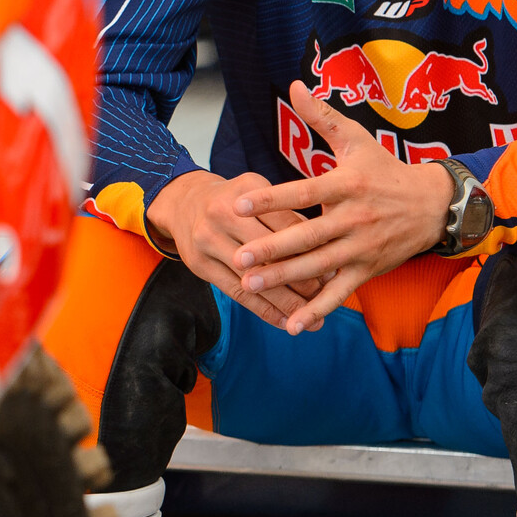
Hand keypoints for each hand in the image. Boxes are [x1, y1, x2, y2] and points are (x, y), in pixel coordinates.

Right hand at [147, 168, 327, 330]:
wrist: (183, 203)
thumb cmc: (234, 201)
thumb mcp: (260, 195)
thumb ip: (288, 218)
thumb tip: (327, 250)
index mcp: (248, 193)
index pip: (287, 225)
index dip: (312, 249)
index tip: (334, 271)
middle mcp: (224, 214)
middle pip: (270, 253)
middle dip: (301, 278)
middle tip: (325, 296)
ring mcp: (208, 241)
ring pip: (254, 278)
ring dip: (285, 302)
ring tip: (310, 318)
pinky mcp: (200, 265)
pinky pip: (236, 293)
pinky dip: (263, 310)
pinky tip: (284, 323)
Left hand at [228, 82, 457, 333]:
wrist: (434, 205)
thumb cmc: (386, 170)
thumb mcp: (357, 140)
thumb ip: (322, 116)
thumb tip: (295, 85)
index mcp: (347, 184)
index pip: (304, 192)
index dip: (272, 198)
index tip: (240, 203)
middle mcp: (354, 218)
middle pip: (308, 236)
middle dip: (272, 250)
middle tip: (239, 259)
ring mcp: (361, 248)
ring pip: (318, 267)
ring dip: (285, 280)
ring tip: (251, 286)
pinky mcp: (368, 270)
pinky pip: (340, 293)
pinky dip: (317, 310)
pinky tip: (292, 325)